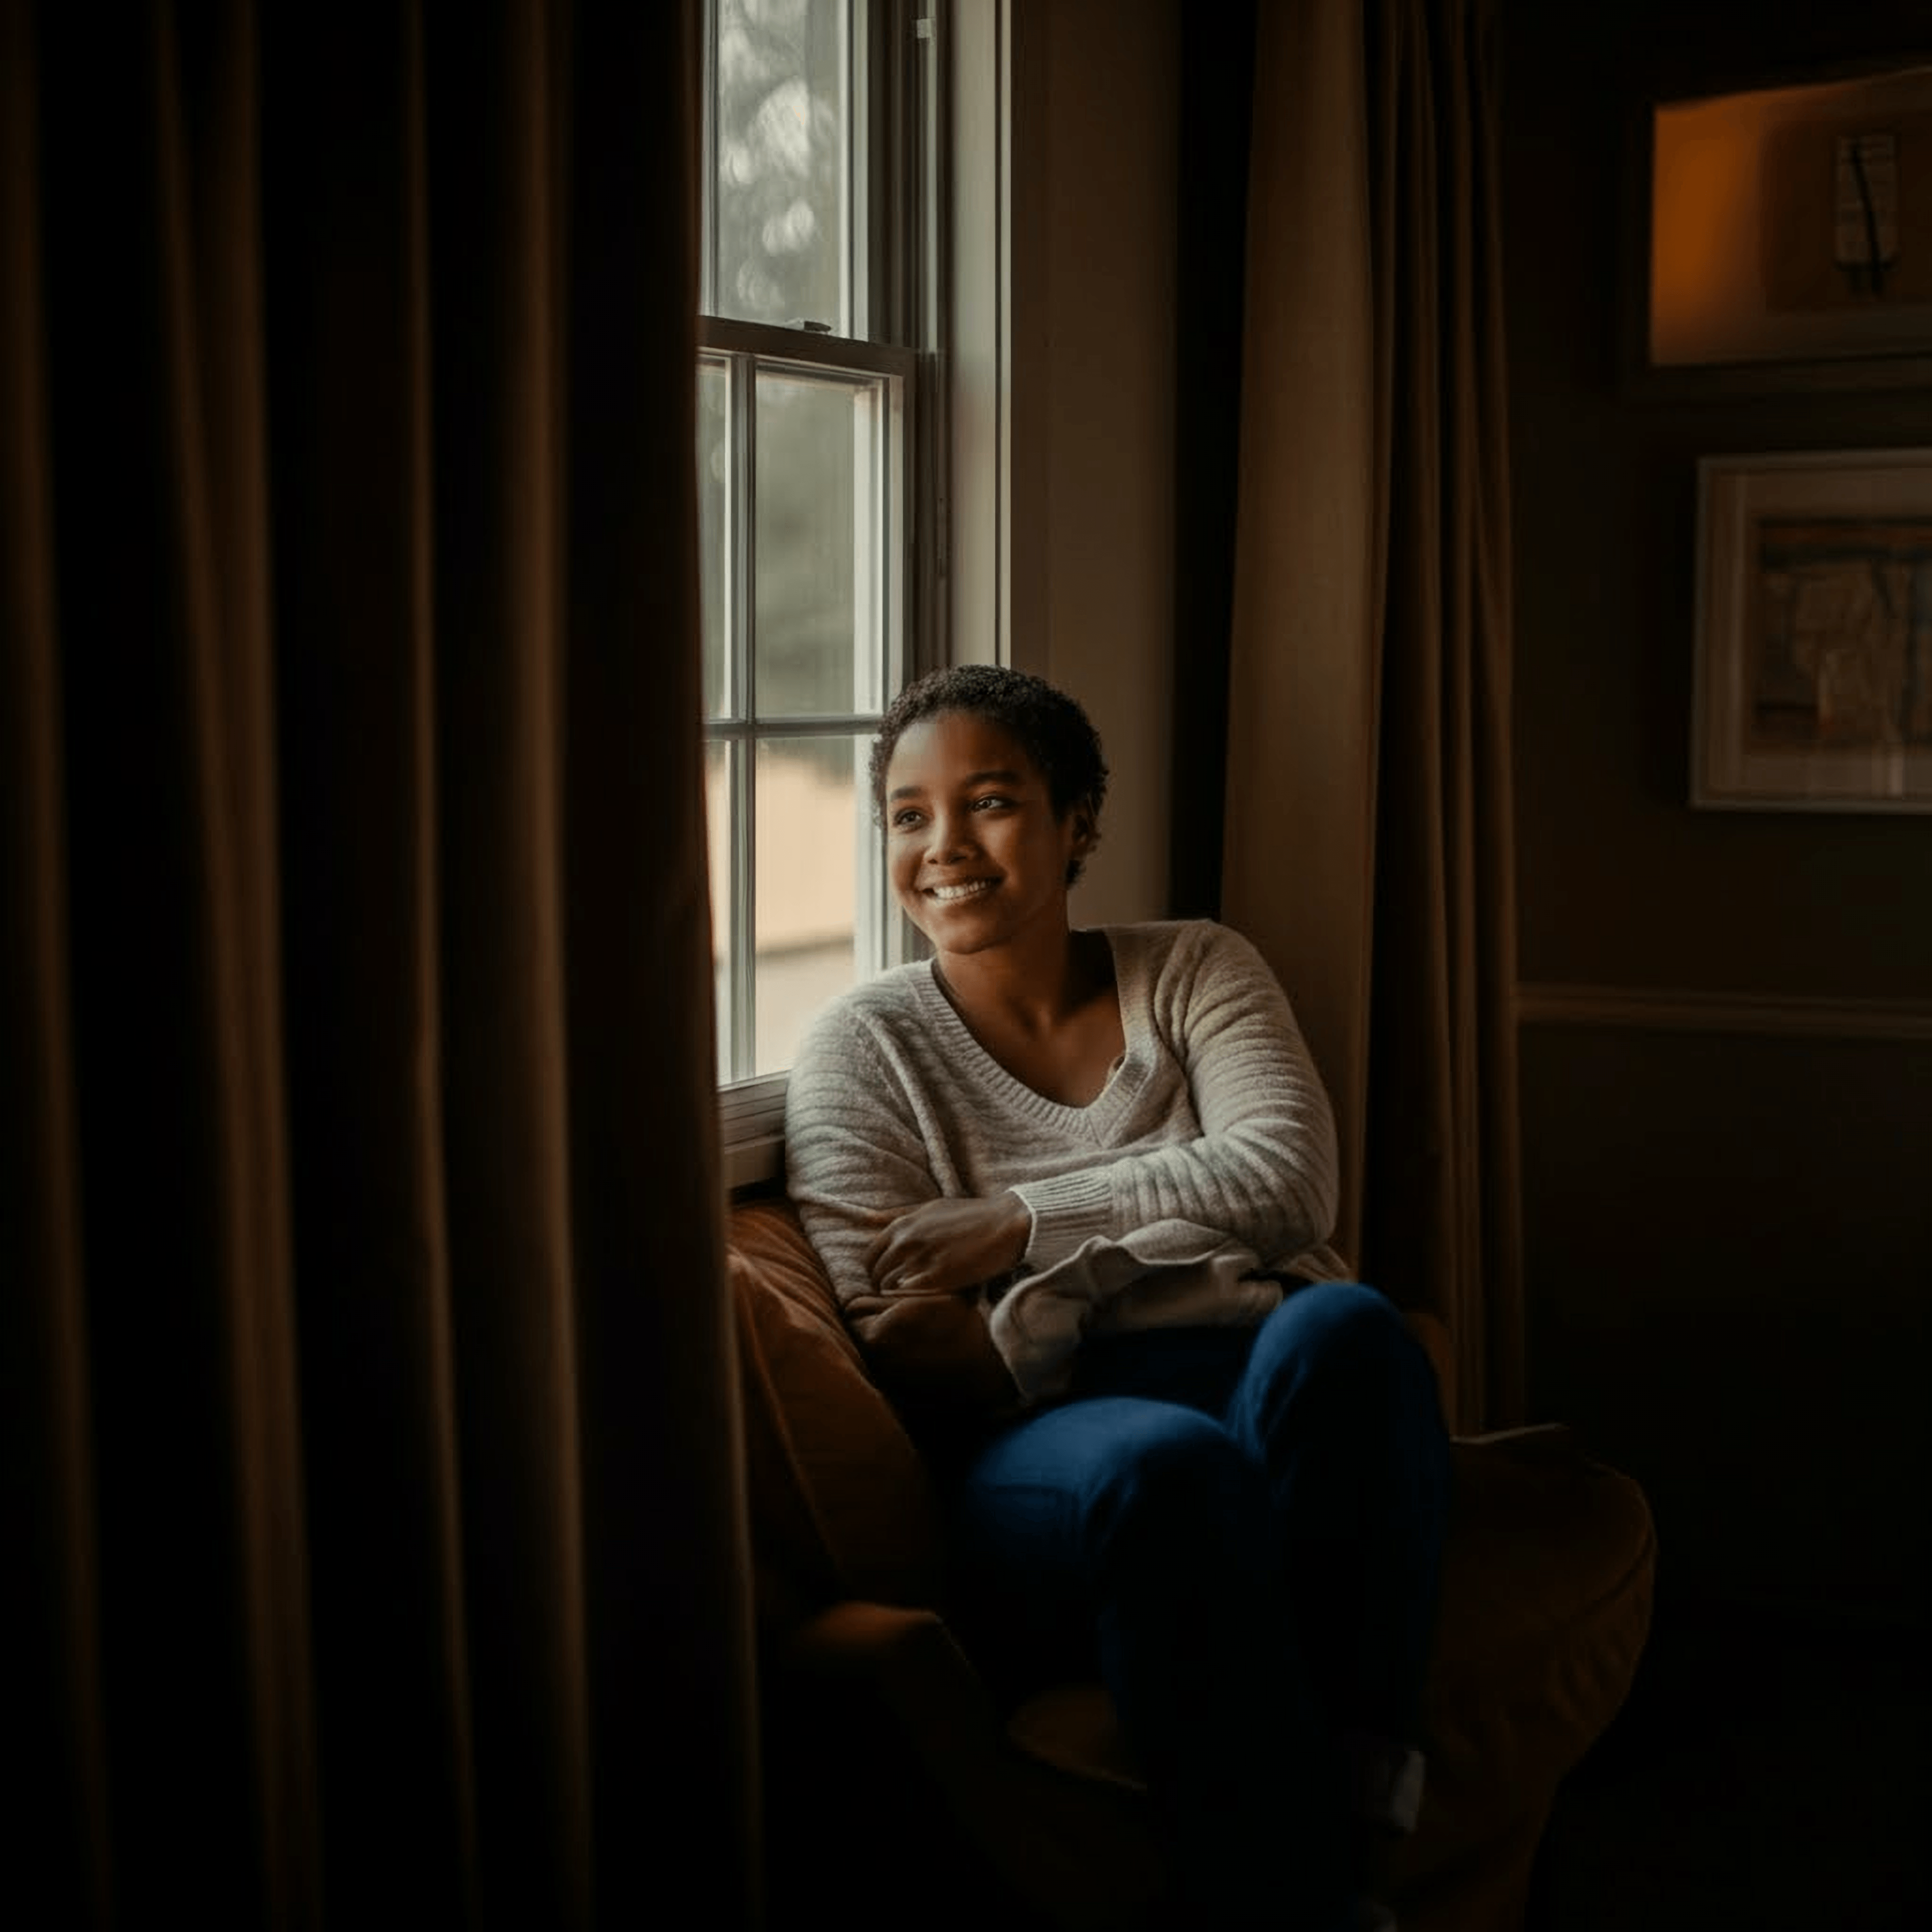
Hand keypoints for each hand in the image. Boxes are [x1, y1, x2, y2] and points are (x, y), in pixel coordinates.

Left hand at [863, 1192, 1030, 1298]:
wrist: (1005, 1224)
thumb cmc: (970, 1215)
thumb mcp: (930, 1208)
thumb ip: (897, 1216)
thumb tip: (865, 1219)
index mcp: (903, 1224)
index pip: (870, 1255)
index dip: (875, 1270)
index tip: (886, 1276)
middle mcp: (907, 1241)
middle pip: (877, 1273)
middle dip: (882, 1285)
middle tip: (897, 1292)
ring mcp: (921, 1259)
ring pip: (890, 1287)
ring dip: (896, 1295)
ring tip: (912, 1297)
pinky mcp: (939, 1277)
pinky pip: (910, 1295)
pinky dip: (913, 1299)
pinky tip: (926, 1298)